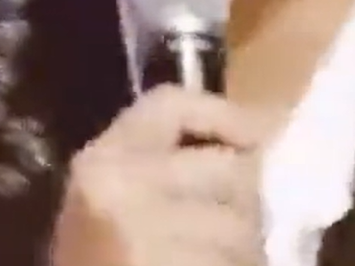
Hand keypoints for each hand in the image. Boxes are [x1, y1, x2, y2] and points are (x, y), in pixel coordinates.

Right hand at [48, 85, 267, 265]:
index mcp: (97, 166)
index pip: (169, 105)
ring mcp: (147, 236)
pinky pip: (242, 263)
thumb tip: (250, 145)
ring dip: (243, 257)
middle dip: (242, 208)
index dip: (223, 115)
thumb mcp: (112, 217)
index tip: (258, 135)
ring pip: (244, 229)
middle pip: (229, 170)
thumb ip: (163, 177)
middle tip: (218, 244)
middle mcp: (120, 187)